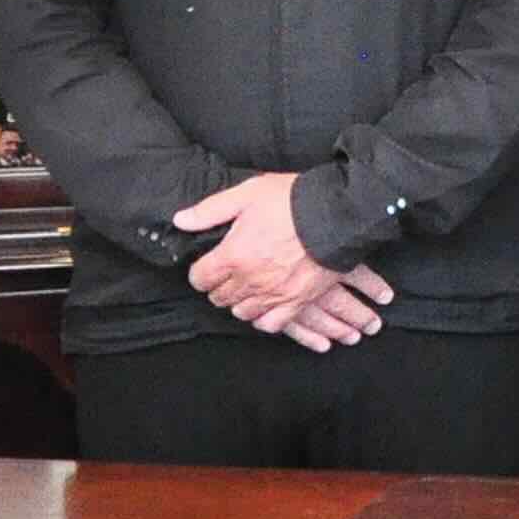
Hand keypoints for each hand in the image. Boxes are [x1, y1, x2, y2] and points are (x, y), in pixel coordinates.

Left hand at [178, 174, 392, 347]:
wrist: (338, 215)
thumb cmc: (293, 201)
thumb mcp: (247, 194)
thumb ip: (210, 210)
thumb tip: (181, 220)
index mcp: (233, 256)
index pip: (200, 278)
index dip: (201, 271)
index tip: (209, 263)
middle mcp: (249, 281)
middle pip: (219, 297)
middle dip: (219, 285)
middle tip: (230, 272)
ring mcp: (273, 295)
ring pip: (242, 312)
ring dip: (240, 301)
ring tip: (248, 286)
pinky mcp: (296, 302)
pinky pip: (271, 324)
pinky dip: (264, 318)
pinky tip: (266, 304)